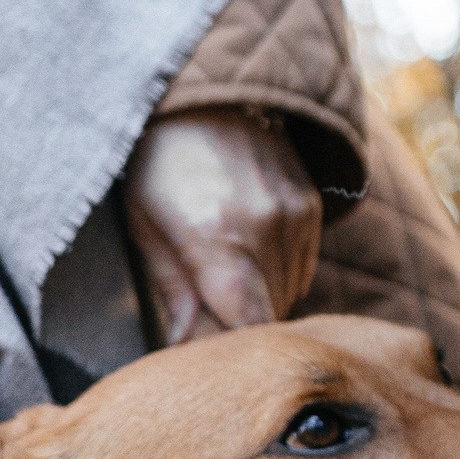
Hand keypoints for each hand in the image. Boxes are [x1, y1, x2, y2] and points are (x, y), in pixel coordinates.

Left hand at [123, 109, 321, 343]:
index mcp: (218, 238)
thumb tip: (185, 346)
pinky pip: (303, 265)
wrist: (209, 98)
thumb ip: (173, 291)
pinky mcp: (313, 206)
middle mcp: (268, 228)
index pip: (249, 325)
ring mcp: (298, 216)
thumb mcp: (146, 227)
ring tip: (225, 287)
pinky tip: (248, 257)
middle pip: (270, 313)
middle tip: (206, 324)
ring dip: (260, 300)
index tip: (209, 360)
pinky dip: (278, 274)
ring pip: (290, 292)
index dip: (234, 351)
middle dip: (238, 327)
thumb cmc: (159, 164)